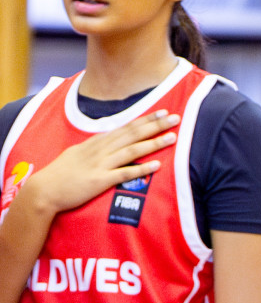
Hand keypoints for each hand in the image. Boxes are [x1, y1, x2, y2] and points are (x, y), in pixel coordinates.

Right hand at [21, 111, 177, 215]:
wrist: (43, 189)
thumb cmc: (61, 173)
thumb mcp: (78, 153)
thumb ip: (96, 146)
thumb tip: (109, 140)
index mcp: (96, 143)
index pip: (126, 127)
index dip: (145, 119)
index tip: (163, 112)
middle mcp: (100, 150)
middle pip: (132, 134)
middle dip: (155, 125)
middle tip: (176, 118)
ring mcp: (100, 164)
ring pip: (131, 150)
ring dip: (153, 143)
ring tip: (173, 137)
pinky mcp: (99, 181)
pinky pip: (124, 173)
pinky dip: (141, 168)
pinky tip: (157, 165)